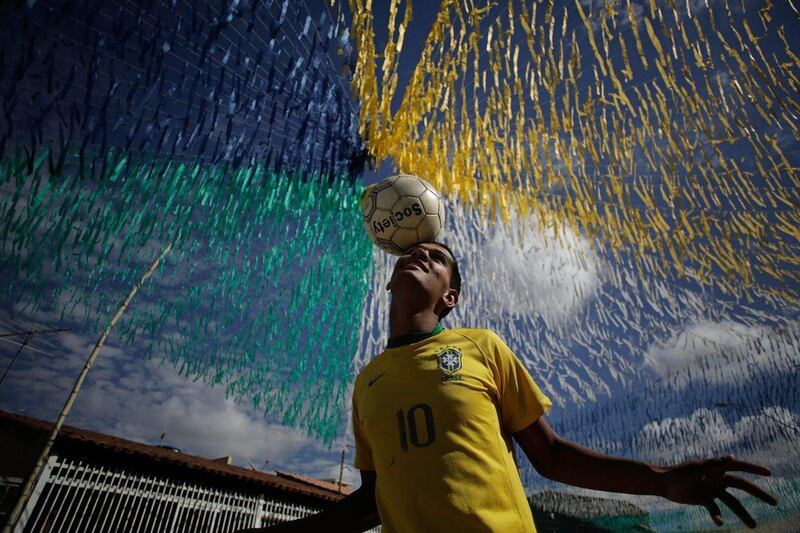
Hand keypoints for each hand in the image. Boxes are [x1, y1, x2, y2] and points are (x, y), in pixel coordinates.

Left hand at [661, 455, 776, 527]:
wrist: (663, 483)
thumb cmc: (679, 473)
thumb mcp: (698, 469)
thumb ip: (715, 465)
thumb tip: (732, 457)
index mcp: (717, 468)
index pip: (739, 467)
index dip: (754, 468)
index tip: (769, 473)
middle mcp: (717, 479)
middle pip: (742, 486)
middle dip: (758, 494)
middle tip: (775, 503)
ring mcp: (712, 490)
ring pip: (732, 503)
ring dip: (743, 514)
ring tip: (753, 526)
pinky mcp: (704, 500)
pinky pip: (715, 510)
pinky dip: (718, 516)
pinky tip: (720, 523)